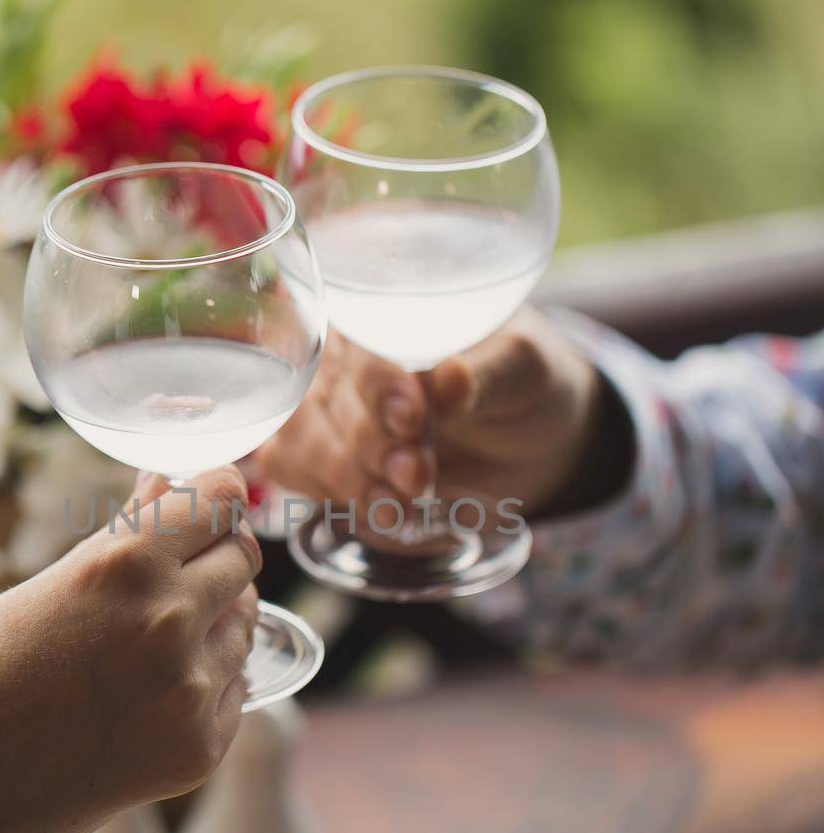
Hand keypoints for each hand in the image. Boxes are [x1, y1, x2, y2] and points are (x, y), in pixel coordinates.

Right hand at [0, 466, 259, 832]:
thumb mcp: (41, 591)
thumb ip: (119, 538)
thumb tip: (168, 485)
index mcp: (124, 566)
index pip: (222, 498)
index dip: (218, 492)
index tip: (211, 497)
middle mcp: (170, 621)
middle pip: (243, 559)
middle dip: (217, 554)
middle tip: (178, 572)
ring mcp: (191, 691)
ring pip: (245, 624)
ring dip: (213, 621)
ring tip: (145, 647)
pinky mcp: (201, 748)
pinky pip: (233, 689)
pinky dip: (206, 684)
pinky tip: (146, 699)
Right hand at [258, 310, 615, 521]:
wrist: (532, 438)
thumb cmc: (524, 382)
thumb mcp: (522, 368)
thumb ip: (484, 375)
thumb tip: (449, 379)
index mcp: (382, 317)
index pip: (363, 350)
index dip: (380, 388)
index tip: (411, 419)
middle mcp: (342, 360)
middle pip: (324, 403)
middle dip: (370, 448)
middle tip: (416, 478)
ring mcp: (325, 412)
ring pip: (299, 445)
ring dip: (345, 482)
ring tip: (395, 511)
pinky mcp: (324, 462)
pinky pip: (299, 478)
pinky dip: (331, 499)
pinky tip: (379, 515)